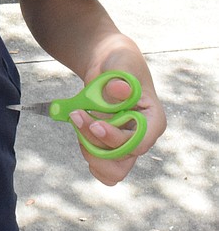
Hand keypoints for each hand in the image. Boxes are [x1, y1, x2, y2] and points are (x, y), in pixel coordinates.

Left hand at [71, 56, 165, 186]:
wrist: (108, 64)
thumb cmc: (119, 62)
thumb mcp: (121, 63)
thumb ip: (120, 79)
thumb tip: (120, 91)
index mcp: (153, 119)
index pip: (139, 143)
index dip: (116, 138)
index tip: (95, 124)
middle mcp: (142, 137)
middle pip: (122, 159)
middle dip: (96, 142)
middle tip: (77, 116)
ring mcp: (126, 144)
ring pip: (110, 168)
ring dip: (88, 147)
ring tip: (77, 119)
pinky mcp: (111, 147)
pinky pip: (101, 167)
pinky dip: (87, 153)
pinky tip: (80, 131)